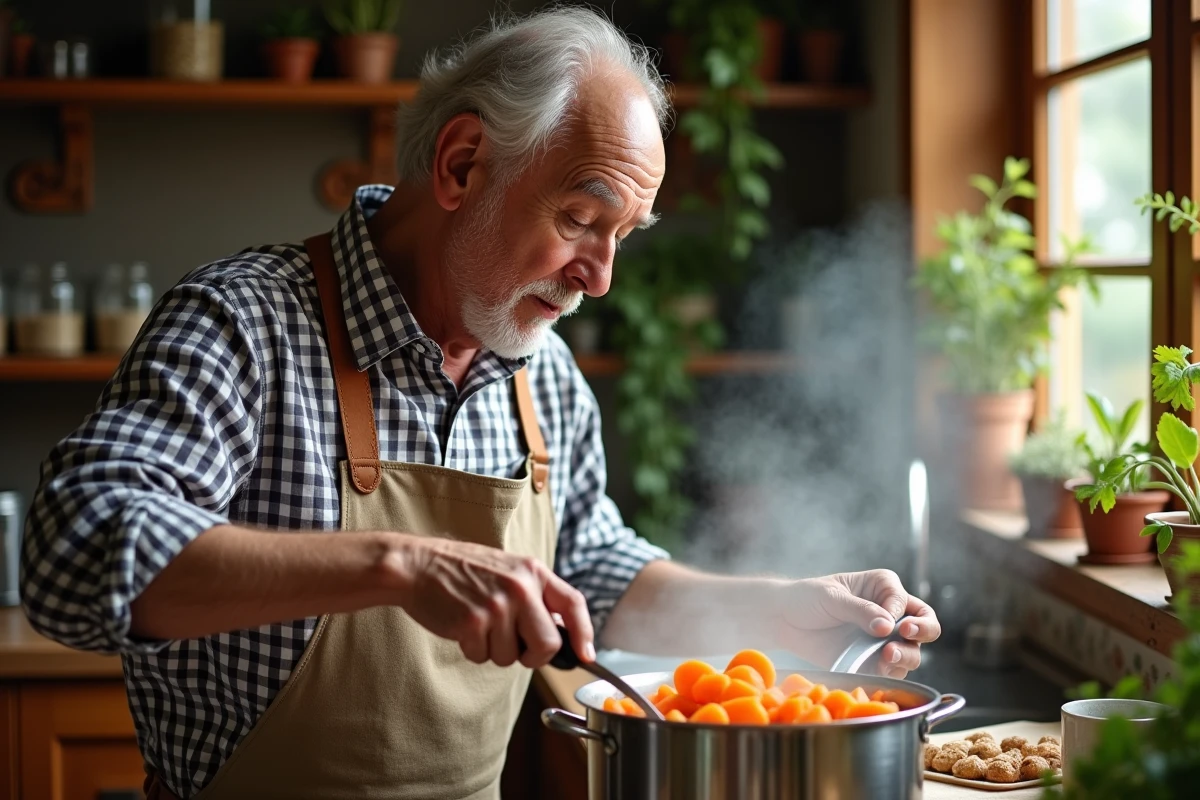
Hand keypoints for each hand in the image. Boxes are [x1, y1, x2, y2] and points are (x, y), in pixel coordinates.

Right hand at [389, 535, 593, 668]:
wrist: (419, 565)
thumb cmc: (464, 571)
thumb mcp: (509, 570)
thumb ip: (535, 595)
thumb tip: (562, 636)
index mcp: (533, 571)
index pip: (573, 604)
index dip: (584, 634)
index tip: (585, 656)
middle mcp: (520, 587)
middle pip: (548, 644)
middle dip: (534, 655)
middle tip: (514, 645)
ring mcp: (497, 605)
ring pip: (512, 657)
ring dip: (495, 650)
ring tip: (479, 623)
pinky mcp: (473, 622)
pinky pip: (483, 657)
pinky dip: (473, 649)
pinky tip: (463, 626)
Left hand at [777, 570, 940, 678]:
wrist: (783, 620)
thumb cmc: (807, 598)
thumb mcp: (832, 597)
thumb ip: (860, 610)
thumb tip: (887, 626)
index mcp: (883, 587)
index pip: (905, 601)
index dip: (900, 613)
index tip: (886, 622)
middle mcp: (890, 612)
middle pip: (925, 623)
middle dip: (923, 630)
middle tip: (906, 633)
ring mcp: (883, 638)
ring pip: (913, 650)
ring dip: (907, 654)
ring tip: (888, 655)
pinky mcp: (872, 660)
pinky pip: (893, 670)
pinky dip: (892, 671)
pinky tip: (880, 668)